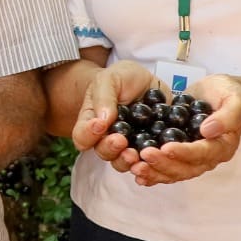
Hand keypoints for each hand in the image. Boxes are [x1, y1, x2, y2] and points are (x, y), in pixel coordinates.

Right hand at [70, 59, 158, 174]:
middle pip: (103, 152)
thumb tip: (103, 120)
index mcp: (92, 123)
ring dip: (128, 161)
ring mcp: (129, 145)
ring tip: (137, 154)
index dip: (88, 135)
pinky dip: (152, 163)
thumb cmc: (121, 78)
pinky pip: (149, 161)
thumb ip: (104, 97)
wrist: (146, 81)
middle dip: (111, 149)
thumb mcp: (110, 78)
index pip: (82, 136)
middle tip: (121, 141)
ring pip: (124, 162)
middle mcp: (108, 138)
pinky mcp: (150, 148)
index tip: (100, 125)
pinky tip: (158, 156)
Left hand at [130, 74, 240, 186]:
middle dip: (163, 163)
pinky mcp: (180, 152)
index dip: (184, 152)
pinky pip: (167, 166)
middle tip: (143, 155)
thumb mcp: (235, 99)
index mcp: (222, 147)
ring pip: (174, 172)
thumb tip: (207, 130)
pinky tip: (135, 172)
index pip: (202, 153)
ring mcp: (192, 157)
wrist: (224, 94)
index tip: (165, 147)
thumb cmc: (232, 95)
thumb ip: (226, 116)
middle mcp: (207, 157)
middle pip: (185, 168)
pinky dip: (152, 172)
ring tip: (135, 167)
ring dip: (154, 171)